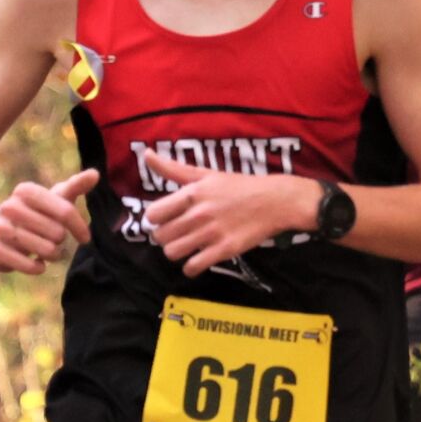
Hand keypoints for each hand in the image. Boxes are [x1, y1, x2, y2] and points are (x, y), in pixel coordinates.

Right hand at [0, 168, 98, 273]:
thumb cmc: (34, 214)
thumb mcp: (54, 199)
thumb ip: (75, 186)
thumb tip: (96, 174)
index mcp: (25, 191)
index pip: (65, 211)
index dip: (79, 227)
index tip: (85, 238)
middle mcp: (9, 207)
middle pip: (57, 232)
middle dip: (61, 240)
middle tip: (54, 240)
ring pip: (45, 249)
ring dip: (52, 255)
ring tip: (48, 251)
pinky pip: (26, 265)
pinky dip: (37, 267)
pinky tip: (38, 264)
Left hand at [145, 150, 318, 277]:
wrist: (275, 201)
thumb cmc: (239, 186)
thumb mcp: (206, 174)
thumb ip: (173, 169)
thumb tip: (146, 154)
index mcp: (192, 193)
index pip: (152, 214)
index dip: (156, 219)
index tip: (166, 219)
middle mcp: (199, 213)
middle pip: (160, 236)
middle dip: (165, 237)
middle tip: (178, 233)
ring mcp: (212, 233)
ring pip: (173, 253)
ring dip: (176, 252)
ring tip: (187, 246)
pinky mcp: (225, 250)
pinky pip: (193, 266)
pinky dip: (191, 267)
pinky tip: (197, 259)